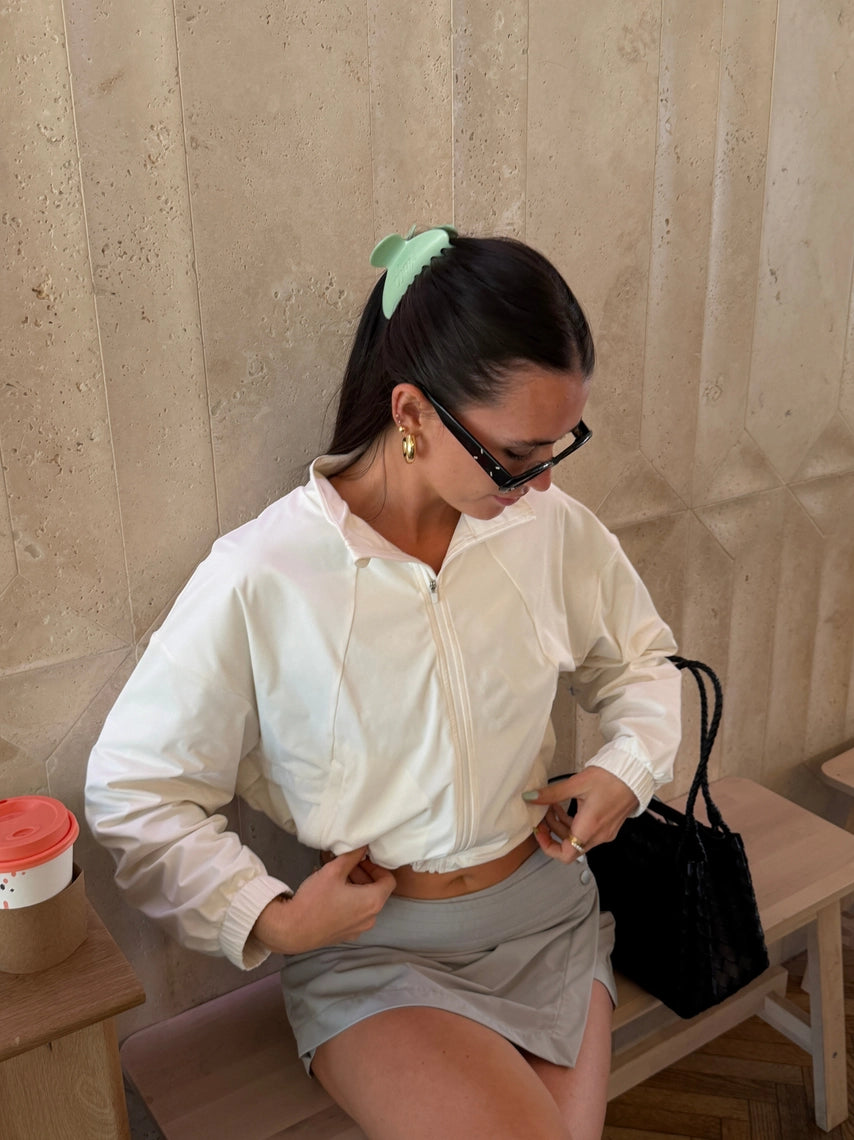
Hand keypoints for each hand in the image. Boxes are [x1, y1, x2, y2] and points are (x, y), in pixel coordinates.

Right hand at [251, 847, 395, 954]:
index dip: (377, 867)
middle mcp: (371, 918)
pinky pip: (355, 914)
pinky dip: (350, 902)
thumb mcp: (334, 871)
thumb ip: (353, 855)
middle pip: (377, 891)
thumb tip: (364, 844)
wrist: (292, 930)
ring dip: (356, 887)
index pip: (389, 880)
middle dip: (364, 875)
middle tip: (347, 865)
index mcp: (373, 902)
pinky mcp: (347, 935)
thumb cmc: (315, 899)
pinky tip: (331, 895)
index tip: (362, 860)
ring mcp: (359, 929)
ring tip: (337, 876)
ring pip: (365, 903)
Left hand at [525, 767, 637, 863]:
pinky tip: (567, 806)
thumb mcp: (577, 783)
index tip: (539, 831)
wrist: (636, 772)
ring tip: (553, 806)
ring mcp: (606, 832)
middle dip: (553, 831)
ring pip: (578, 839)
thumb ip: (552, 794)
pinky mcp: (610, 826)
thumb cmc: (611, 777)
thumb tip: (530, 798)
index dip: (548, 846)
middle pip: (569, 846)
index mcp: (590, 827)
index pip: (565, 855)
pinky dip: (574, 823)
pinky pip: (587, 832)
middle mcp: (599, 835)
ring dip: (562, 826)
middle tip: (543, 814)